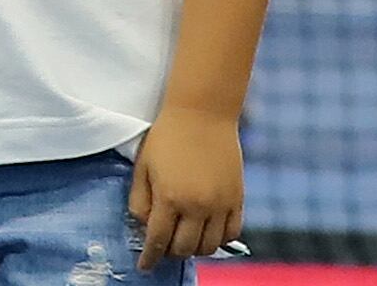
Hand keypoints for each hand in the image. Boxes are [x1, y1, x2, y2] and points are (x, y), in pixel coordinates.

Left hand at [128, 107, 244, 266]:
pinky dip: (220, 238)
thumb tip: (145, 227)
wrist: (203, 109)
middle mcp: (196, 205)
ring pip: (208, 246)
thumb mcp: (143, 166)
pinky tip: (209, 231)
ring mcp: (220, 202)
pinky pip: (232, 232)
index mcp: (170, 197)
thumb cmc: (168, 134)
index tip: (145, 266)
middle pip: (183, 248)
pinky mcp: (237, 196)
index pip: (158, 242)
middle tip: (166, 243)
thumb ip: (139, 201)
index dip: (149, 258)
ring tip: (187, 236)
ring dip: (195, 248)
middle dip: (171, 251)